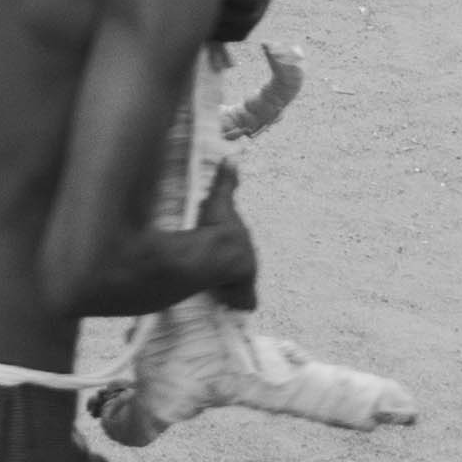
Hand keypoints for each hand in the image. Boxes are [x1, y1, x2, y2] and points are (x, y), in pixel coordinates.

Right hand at [194, 161, 262, 308]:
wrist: (220, 252)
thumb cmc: (217, 225)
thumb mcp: (220, 200)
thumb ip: (226, 180)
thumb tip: (232, 157)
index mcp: (243, 238)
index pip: (238, 246)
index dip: (227, 248)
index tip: (217, 253)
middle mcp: (250, 259)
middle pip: (239, 268)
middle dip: (227, 271)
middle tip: (211, 271)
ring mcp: (248, 279)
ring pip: (240, 286)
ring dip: (228, 288)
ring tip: (212, 286)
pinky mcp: (244, 296)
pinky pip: (243, 303)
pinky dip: (235, 303)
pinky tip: (222, 301)